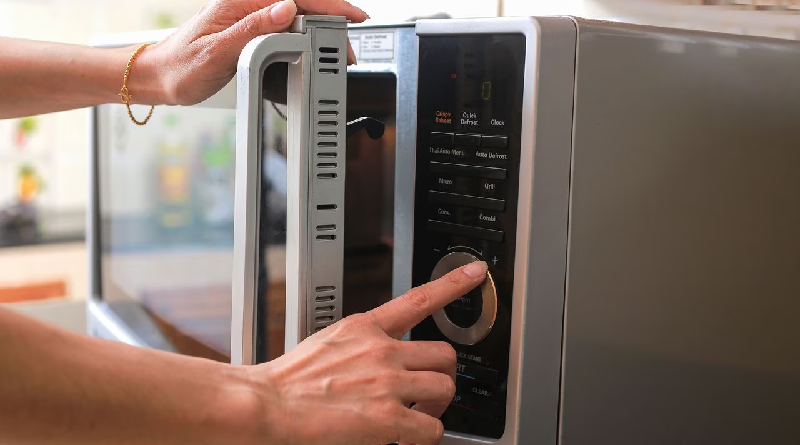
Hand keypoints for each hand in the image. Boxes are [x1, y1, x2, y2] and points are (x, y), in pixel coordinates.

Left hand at [140, 0, 367, 105]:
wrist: (160, 77)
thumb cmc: (182, 67)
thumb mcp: (219, 51)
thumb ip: (255, 28)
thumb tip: (287, 9)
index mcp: (240, 2)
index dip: (329, 6)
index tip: (352, 17)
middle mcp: (246, 3)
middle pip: (301, 3)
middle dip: (331, 20)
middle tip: (348, 46)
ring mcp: (249, 15)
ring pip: (296, 14)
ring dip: (321, 29)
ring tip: (337, 49)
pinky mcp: (250, 27)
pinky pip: (286, 25)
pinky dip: (306, 34)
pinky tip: (316, 44)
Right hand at [246, 261, 488, 444]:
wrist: (267, 405)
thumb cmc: (289, 381)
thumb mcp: (328, 342)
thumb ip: (360, 343)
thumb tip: (378, 357)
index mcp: (365, 327)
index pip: (420, 298)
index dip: (455, 283)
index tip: (476, 272)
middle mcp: (382, 351)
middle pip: (444, 354)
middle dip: (441, 374)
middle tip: (427, 390)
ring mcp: (388, 383)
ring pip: (444, 387)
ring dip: (436, 405)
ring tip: (418, 415)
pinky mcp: (388, 418)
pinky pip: (433, 428)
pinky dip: (425, 436)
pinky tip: (408, 437)